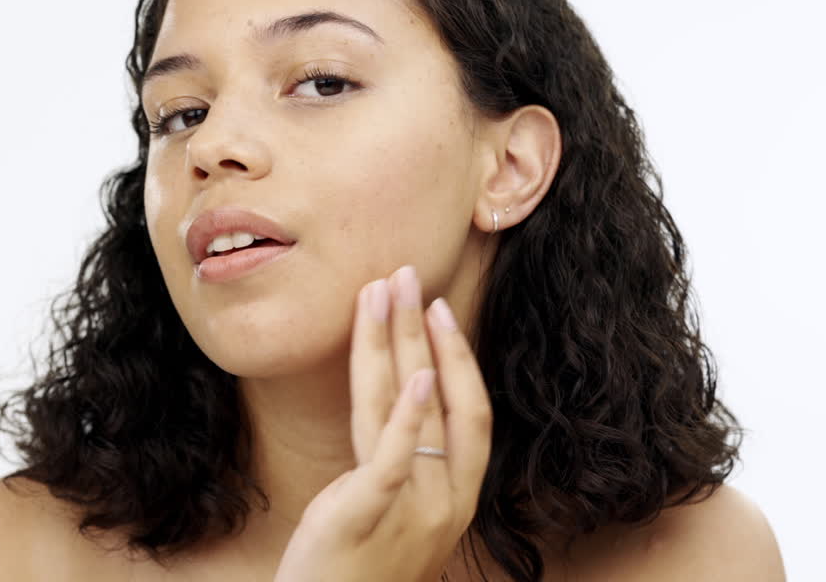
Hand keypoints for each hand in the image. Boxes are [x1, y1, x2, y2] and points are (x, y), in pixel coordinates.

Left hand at [273, 264, 493, 581]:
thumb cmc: (355, 574)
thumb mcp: (391, 514)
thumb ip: (403, 464)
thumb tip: (397, 401)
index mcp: (455, 498)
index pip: (470, 413)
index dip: (457, 357)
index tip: (438, 309)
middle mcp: (445, 501)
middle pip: (444, 398)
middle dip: (425, 331)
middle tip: (409, 274)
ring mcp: (411, 510)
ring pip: (412, 411)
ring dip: (400, 343)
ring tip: (387, 290)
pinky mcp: (367, 515)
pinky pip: (394, 458)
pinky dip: (409, 415)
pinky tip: (415, 374)